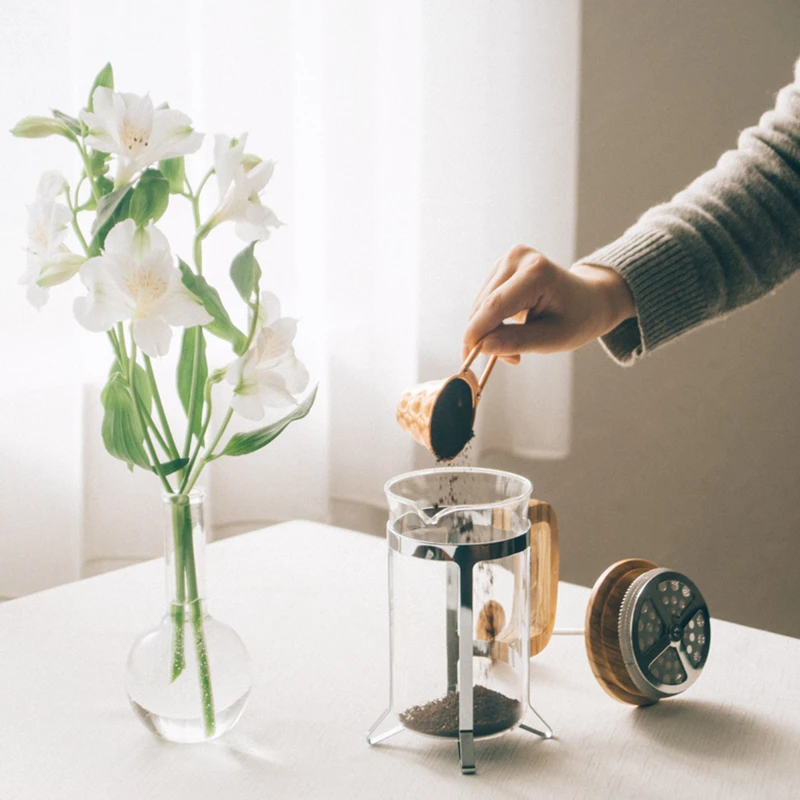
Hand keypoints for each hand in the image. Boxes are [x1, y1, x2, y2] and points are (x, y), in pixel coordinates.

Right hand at [463, 245, 635, 362]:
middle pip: (483, 306)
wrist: (589, 299)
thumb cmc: (577, 319)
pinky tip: (511, 327)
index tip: (467, 359)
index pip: (494, 306)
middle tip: (510, 359)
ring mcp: (508, 258)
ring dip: (488, 331)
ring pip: (479, 305)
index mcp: (536, 272)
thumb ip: (517, 342)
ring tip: (515, 346)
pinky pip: (483, 301)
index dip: (476, 333)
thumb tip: (482, 347)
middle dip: (486, 337)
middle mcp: (518, 257)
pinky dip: (490, 320)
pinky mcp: (501, 266)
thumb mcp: (553, 338)